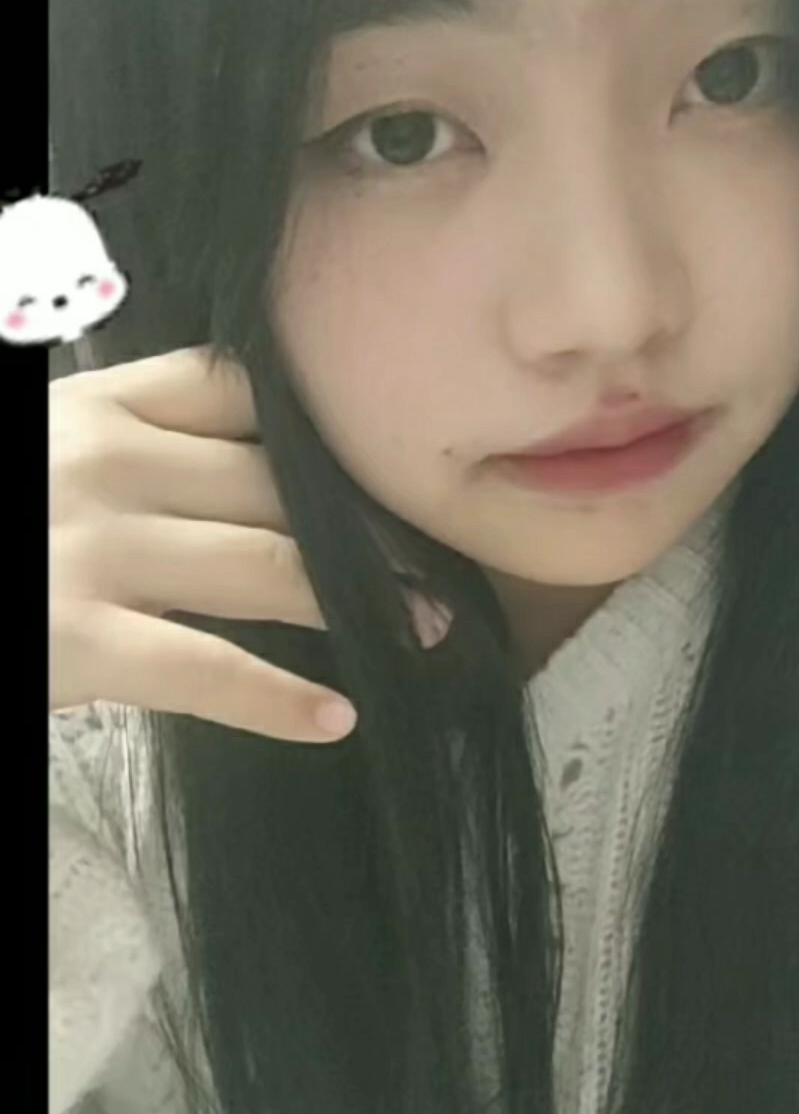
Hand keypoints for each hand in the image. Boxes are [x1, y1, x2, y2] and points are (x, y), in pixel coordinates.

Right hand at [49, 346, 449, 745]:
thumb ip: (132, 451)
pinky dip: (279, 699)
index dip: (331, 434)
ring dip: (362, 600)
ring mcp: (94, 548)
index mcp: (100, 406)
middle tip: (439, 561)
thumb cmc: (3, 532)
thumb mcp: (50, 455)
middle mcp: (106, 461)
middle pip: (276, 481)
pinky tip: (335, 718)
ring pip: (264, 562)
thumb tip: (251, 473)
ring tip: (425, 626)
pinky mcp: (75, 639)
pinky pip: (206, 667)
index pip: (247, 394)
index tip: (394, 469)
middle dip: (370, 525)